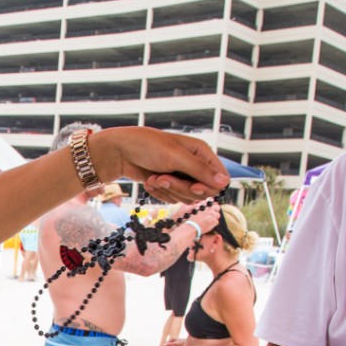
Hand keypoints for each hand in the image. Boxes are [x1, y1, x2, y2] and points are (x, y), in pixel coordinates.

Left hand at [100, 128, 228, 202]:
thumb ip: (199, 170)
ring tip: (154, 177)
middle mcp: (195, 166)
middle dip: (181, 189)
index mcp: (202, 153)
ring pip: (186, 198)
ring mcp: (182, 177)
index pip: (219, 179)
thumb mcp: (175, 156)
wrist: (120, 153)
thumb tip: (225, 182)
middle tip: (163, 178)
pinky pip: (172, 199)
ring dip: (167, 191)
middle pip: (202, 193)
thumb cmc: (147, 146)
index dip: (208, 187)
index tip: (193, 187)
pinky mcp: (169, 186)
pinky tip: (149, 181)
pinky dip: (159, 193)